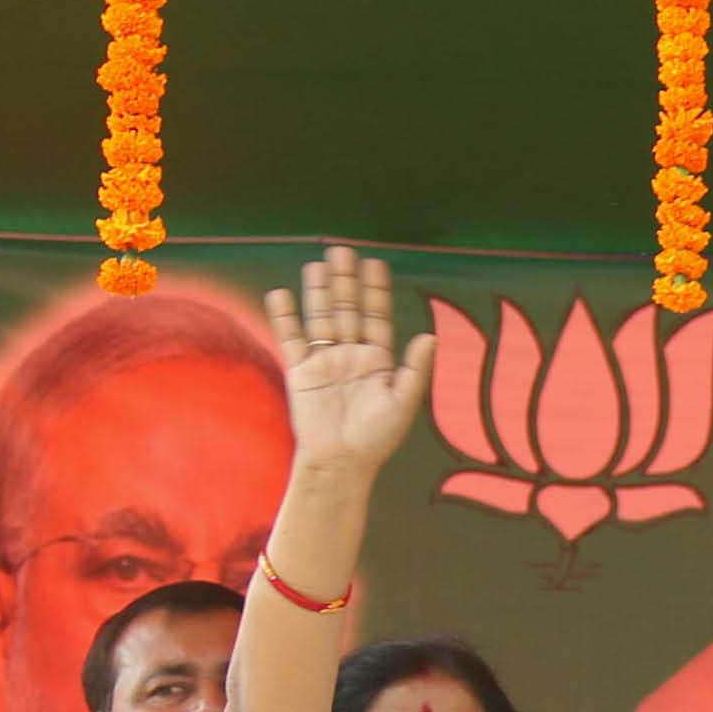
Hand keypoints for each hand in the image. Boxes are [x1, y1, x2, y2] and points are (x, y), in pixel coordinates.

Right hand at [259, 245, 437, 477]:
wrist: (342, 460)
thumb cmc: (377, 437)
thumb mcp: (402, 402)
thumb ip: (414, 369)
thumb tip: (430, 337)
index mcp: (378, 361)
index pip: (376, 317)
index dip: (376, 291)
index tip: (375, 264)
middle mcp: (351, 355)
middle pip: (347, 310)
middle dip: (346, 281)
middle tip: (342, 251)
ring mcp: (325, 360)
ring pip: (321, 317)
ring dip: (319, 291)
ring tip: (318, 264)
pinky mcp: (300, 369)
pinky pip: (291, 337)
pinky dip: (285, 317)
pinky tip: (282, 294)